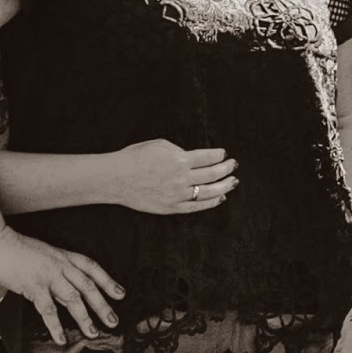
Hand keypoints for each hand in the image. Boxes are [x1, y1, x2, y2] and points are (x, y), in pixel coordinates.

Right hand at [0, 226, 124, 343]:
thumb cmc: (16, 248)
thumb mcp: (43, 254)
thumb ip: (55, 270)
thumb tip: (63, 289)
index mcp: (63, 256)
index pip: (92, 268)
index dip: (108, 281)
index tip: (120, 293)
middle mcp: (60, 265)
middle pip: (88, 286)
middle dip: (102, 304)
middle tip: (113, 321)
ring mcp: (48, 276)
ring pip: (73, 299)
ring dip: (85, 317)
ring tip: (93, 333)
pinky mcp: (34, 287)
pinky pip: (49, 310)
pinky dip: (56, 326)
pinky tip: (61, 338)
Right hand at [110, 140, 237, 214]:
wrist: (117, 178)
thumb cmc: (135, 157)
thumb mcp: (159, 145)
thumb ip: (179, 151)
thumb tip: (192, 157)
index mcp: (179, 160)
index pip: (208, 157)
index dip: (219, 155)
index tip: (223, 153)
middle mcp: (181, 178)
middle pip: (212, 174)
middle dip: (226, 169)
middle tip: (234, 165)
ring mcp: (178, 195)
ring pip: (209, 192)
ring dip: (224, 186)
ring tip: (233, 182)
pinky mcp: (172, 207)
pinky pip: (197, 206)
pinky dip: (211, 203)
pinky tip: (220, 198)